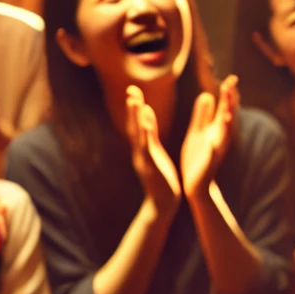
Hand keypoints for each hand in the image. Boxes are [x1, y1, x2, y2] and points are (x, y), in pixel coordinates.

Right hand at [126, 85, 182, 212]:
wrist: (163, 204)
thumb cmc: (162, 180)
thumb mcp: (155, 154)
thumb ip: (150, 137)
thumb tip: (147, 118)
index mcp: (144, 149)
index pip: (137, 125)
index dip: (135, 109)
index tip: (134, 90)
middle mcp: (140, 152)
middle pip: (133, 127)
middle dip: (132, 108)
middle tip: (131, 89)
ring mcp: (144, 160)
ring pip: (138, 136)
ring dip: (136, 118)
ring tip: (136, 100)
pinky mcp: (151, 167)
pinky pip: (148, 148)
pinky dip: (146, 134)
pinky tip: (146, 122)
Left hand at [180, 76, 238, 196]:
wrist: (195, 184)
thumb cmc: (198, 157)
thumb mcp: (198, 132)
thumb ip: (203, 115)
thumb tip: (207, 94)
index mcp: (217, 129)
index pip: (225, 108)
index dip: (228, 94)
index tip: (231, 78)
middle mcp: (220, 138)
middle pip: (228, 117)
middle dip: (229, 103)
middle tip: (231, 86)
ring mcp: (216, 150)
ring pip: (224, 135)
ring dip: (227, 124)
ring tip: (228, 112)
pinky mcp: (208, 163)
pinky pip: (212, 156)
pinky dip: (213, 149)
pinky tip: (212, 143)